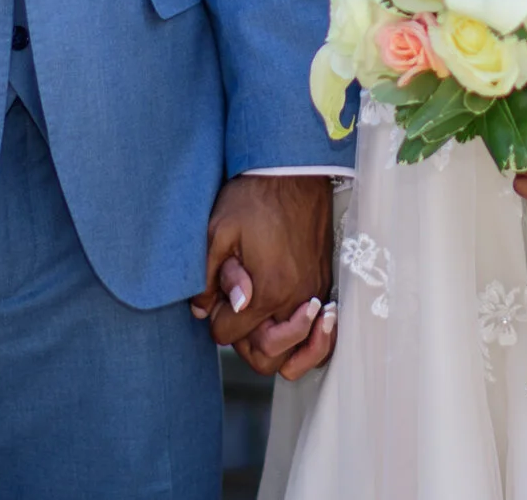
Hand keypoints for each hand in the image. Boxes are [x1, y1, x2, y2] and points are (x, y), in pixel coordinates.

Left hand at [190, 175, 331, 373]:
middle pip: (266, 356)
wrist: (294, 170)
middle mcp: (297, 299)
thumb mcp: (218, 232)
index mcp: (268, 290)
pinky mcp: (324, 283)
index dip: (214, 319)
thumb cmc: (254, 197)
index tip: (213, 296)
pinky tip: (288, 326)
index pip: (229, 334)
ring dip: (274, 347)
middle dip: (243, 342)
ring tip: (258, 328)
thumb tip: (202, 310)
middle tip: (232, 315)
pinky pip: (318, 332)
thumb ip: (207, 278)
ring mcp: (315, 293)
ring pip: (296, 352)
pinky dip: (304, 339)